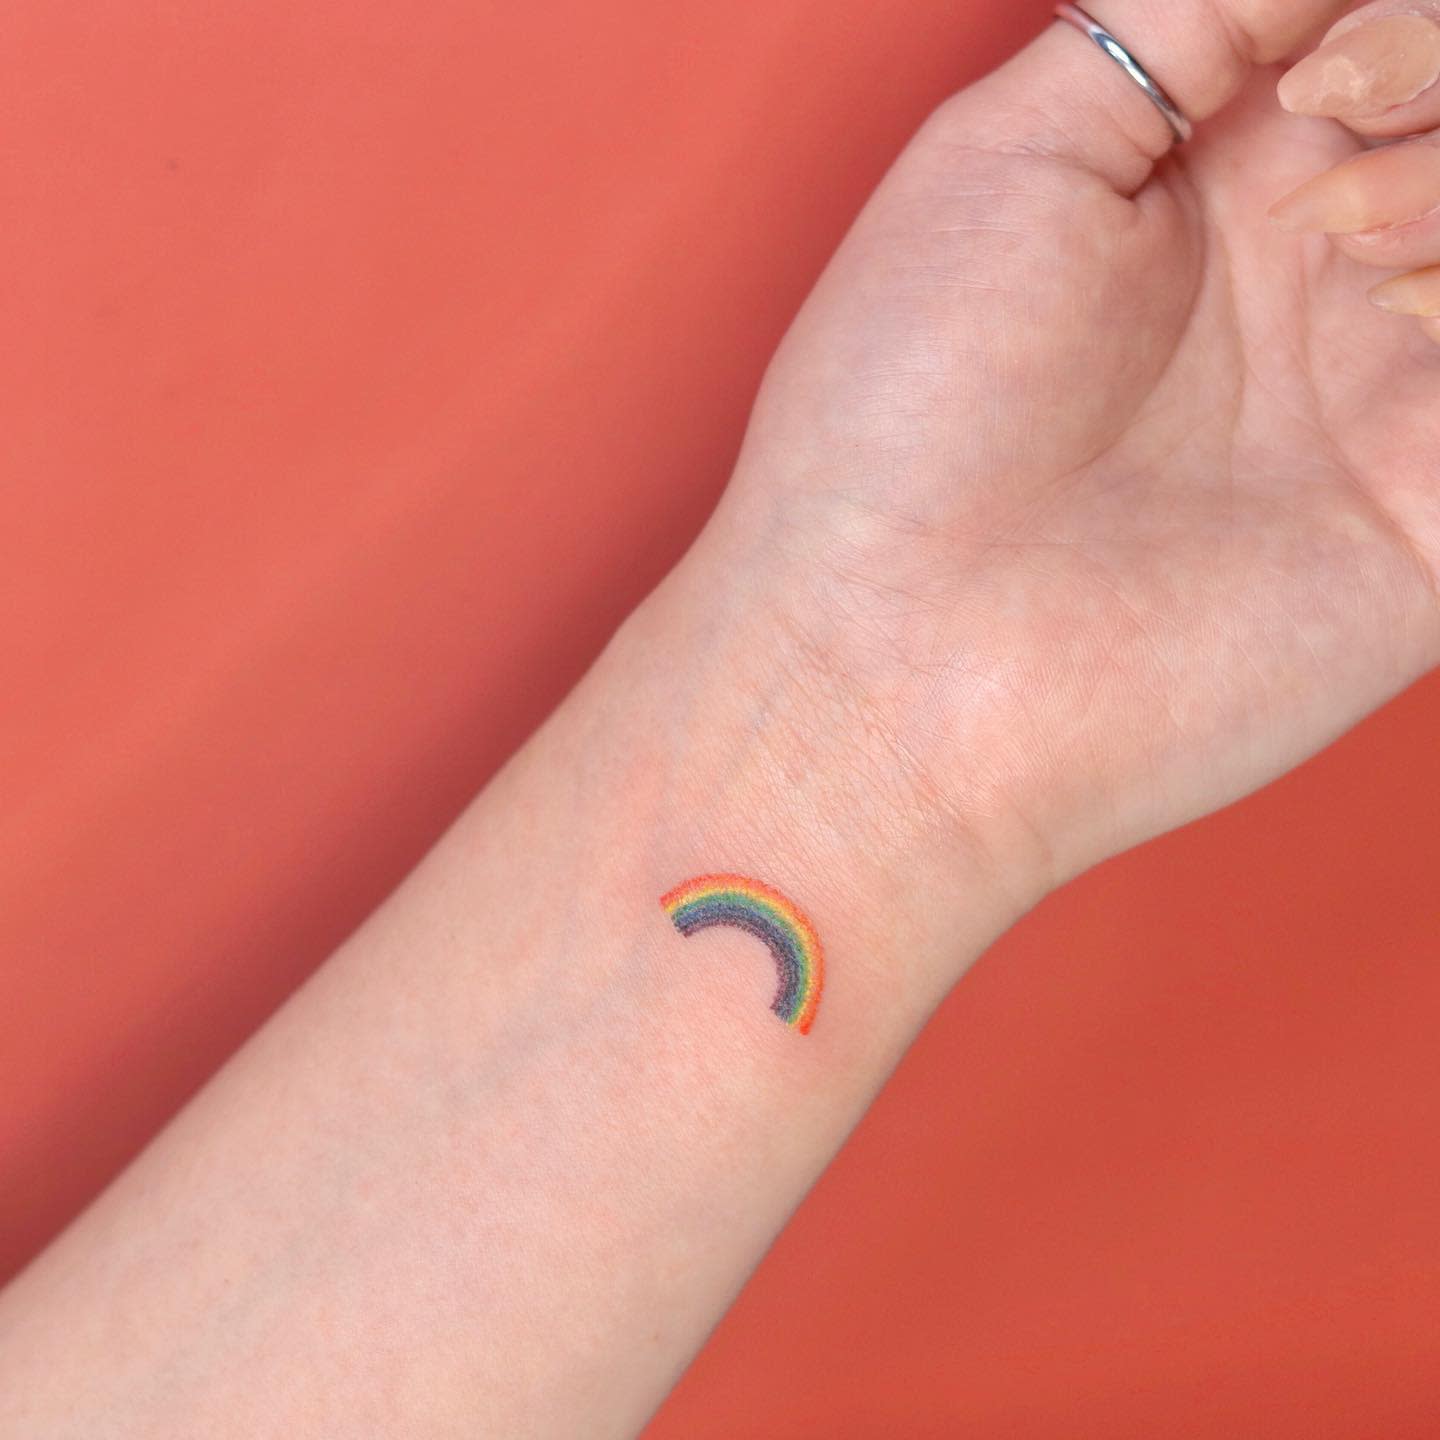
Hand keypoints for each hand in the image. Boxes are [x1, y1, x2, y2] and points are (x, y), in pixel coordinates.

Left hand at [692, 0, 1439, 897]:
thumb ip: (1180, 25)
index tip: (1313, 78)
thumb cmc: (900, 417)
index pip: (1384, 43)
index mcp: (1212, 189)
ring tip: (1345, 247)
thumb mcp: (1008, 153)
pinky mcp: (1436, 523)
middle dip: (1436, 68)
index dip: (1389, 21)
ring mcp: (1384, 402)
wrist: (894, 658)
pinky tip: (1406, 316)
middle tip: (1332, 131)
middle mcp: (1314, 285)